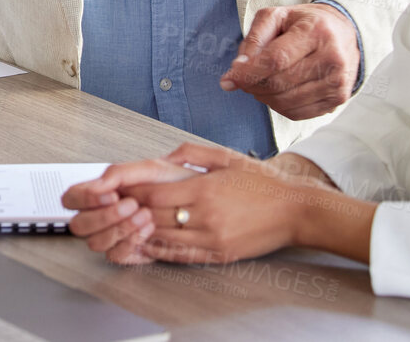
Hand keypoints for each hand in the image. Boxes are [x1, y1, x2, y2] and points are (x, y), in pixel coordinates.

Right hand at [63, 157, 198, 263]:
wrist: (206, 201)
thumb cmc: (179, 181)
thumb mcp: (151, 168)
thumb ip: (119, 172)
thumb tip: (96, 184)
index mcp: (102, 192)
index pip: (71, 198)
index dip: (84, 198)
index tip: (109, 193)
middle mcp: (103, 215)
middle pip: (78, 226)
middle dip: (104, 216)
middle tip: (129, 204)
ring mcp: (115, 235)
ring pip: (95, 244)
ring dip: (119, 228)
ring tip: (145, 214)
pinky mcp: (129, 251)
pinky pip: (116, 256)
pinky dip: (130, 241)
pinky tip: (148, 229)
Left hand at [77, 144, 357, 266]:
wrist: (295, 209)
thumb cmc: (262, 182)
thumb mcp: (226, 157)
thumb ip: (192, 153)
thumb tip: (165, 158)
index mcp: (204, 189)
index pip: (154, 194)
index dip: (131, 193)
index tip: (118, 189)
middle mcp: (205, 216)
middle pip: (153, 217)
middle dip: (130, 212)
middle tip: (113, 207)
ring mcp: (211, 238)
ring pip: (163, 239)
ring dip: (141, 232)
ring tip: (124, 225)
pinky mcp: (219, 254)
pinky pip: (181, 255)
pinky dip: (160, 251)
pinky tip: (147, 245)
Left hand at [219, 3, 359, 119]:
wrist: (343, 34)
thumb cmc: (305, 24)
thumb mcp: (276, 16)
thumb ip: (254, 39)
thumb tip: (236, 70)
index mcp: (316, 32)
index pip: (276, 59)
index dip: (249, 72)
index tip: (230, 78)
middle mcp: (332, 58)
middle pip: (280, 83)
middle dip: (252, 85)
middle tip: (242, 79)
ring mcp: (338, 82)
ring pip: (286, 102)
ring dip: (263, 97)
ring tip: (259, 83)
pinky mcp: (337, 100)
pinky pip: (297, 113)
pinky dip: (278, 106)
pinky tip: (276, 92)